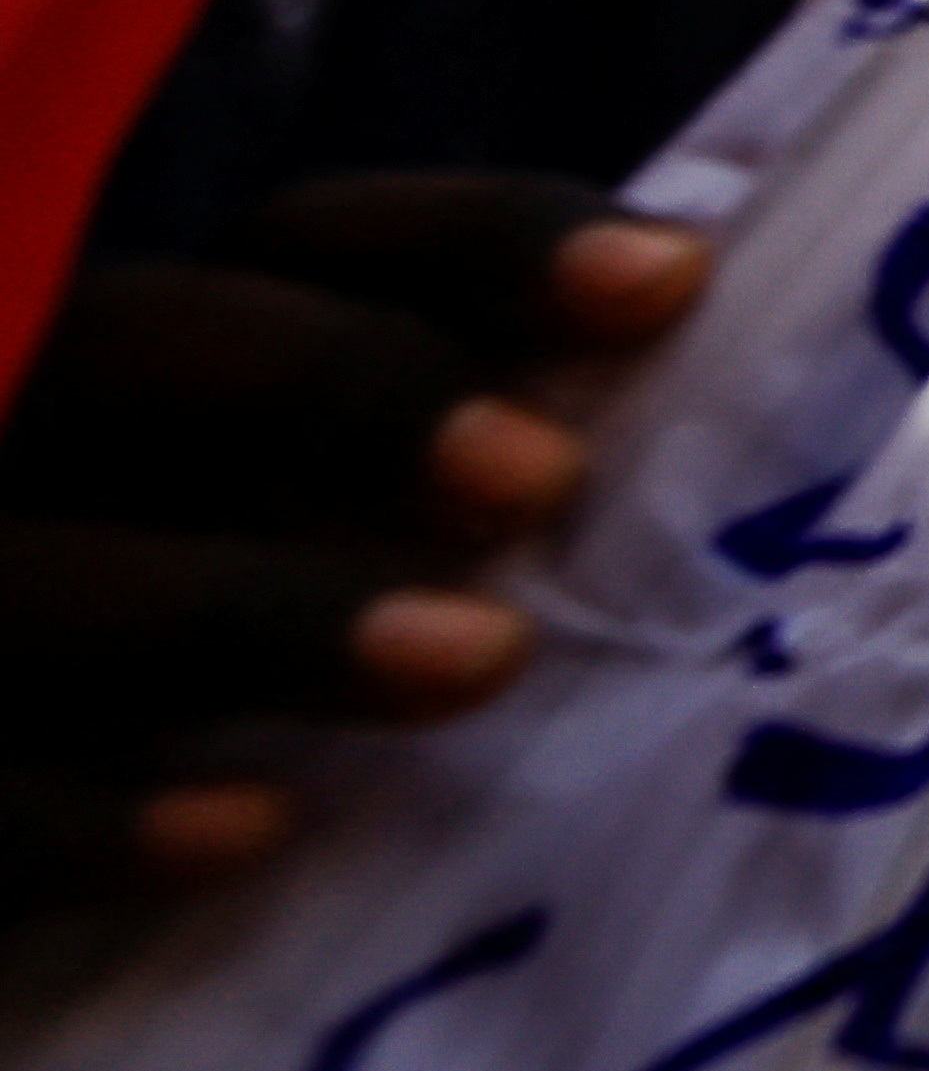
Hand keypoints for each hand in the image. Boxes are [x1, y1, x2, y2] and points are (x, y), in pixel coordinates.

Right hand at [0, 176, 706, 906]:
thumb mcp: (335, 541)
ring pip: (48, 575)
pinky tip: (250, 831)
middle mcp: (17, 429)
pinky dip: (92, 812)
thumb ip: (471, 476)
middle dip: (350, 390)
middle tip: (544, 476)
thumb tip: (716, 396)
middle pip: (152, 352)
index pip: (311, 238)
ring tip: (480, 659)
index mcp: (148, 354)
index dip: (485, 241)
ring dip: (261, 613)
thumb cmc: (223, 688)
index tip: (672, 284)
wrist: (24, 823)